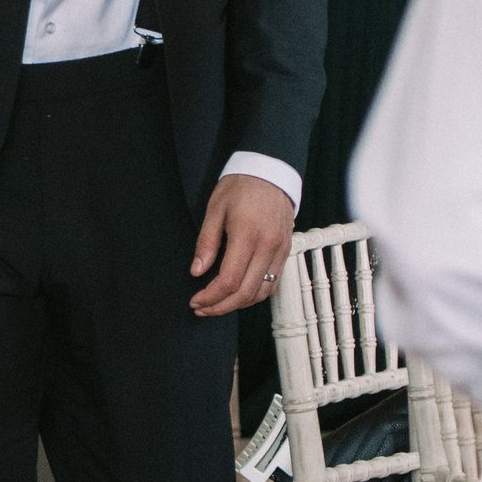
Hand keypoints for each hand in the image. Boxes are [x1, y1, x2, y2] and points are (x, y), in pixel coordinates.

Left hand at [190, 170, 292, 318]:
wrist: (270, 173)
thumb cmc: (239, 187)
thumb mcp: (215, 210)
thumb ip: (206, 243)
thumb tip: (196, 272)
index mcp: (248, 234)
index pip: (229, 280)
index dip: (211, 297)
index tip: (195, 300)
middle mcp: (268, 246)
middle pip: (246, 293)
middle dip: (221, 306)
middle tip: (201, 308)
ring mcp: (281, 251)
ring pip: (261, 292)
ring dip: (238, 305)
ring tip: (217, 305)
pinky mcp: (286, 252)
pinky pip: (272, 283)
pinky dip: (254, 294)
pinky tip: (237, 294)